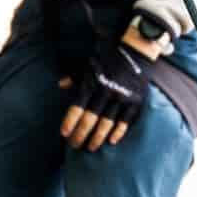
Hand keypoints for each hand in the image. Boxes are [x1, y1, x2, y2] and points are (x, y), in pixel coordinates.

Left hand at [58, 35, 155, 150]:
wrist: (135, 49)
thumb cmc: (107, 58)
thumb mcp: (87, 64)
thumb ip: (74, 76)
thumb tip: (60, 85)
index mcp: (92, 82)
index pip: (77, 107)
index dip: (69, 122)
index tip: (64, 134)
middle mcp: (106, 91)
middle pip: (90, 119)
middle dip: (81, 134)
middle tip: (75, 145)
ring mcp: (122, 97)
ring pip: (107, 123)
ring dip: (97, 138)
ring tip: (91, 147)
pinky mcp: (136, 100)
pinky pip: (126, 121)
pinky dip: (118, 132)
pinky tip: (111, 141)